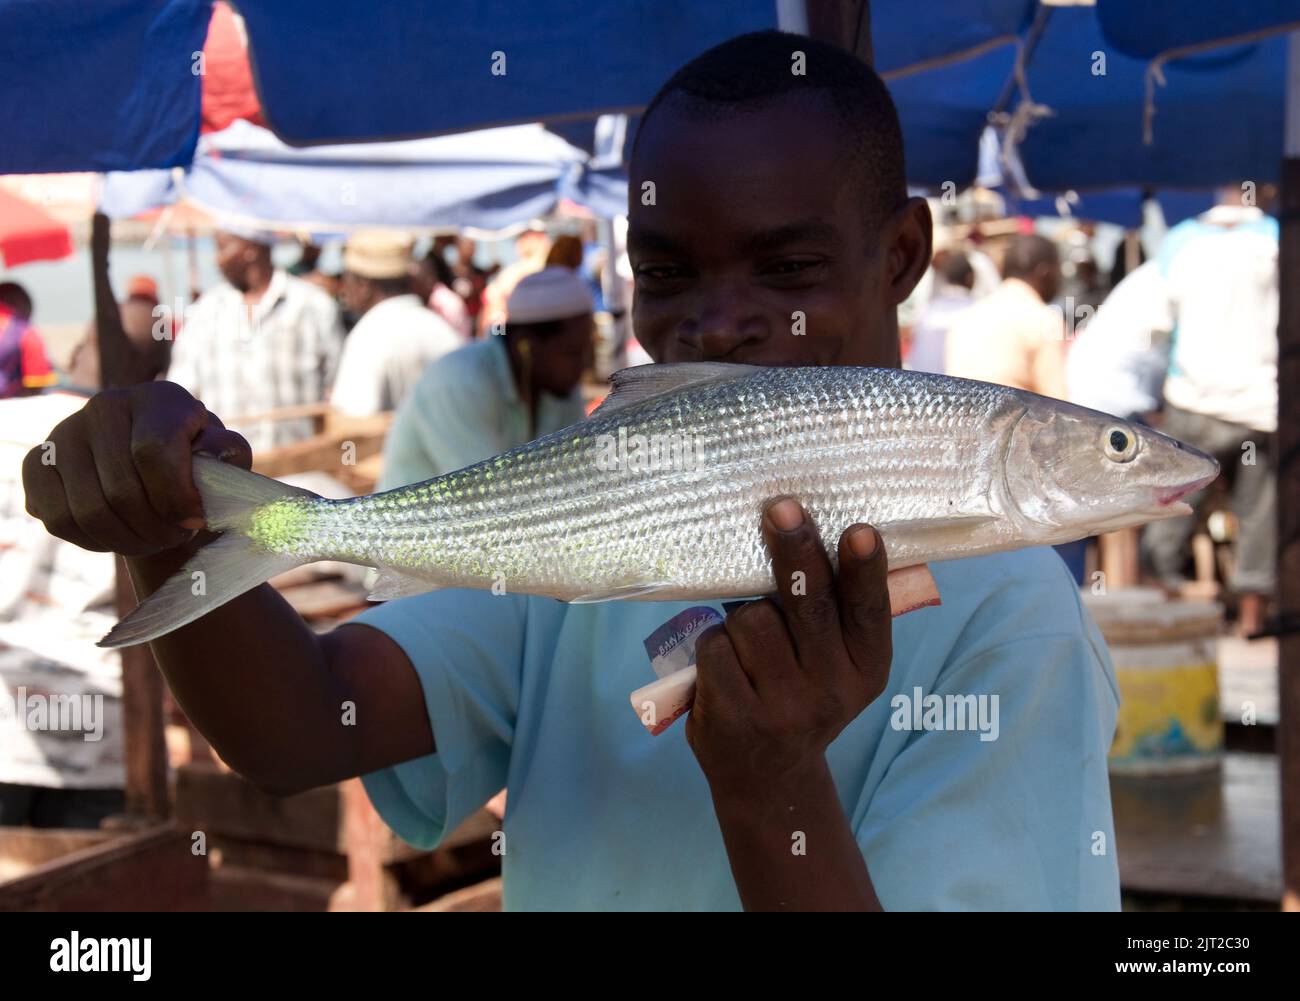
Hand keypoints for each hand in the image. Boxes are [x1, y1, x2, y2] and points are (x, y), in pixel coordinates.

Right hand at [23, 381, 250, 556]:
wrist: (160, 476)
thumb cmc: (201, 468)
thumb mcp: (227, 459)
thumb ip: (228, 453)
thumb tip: (210, 453)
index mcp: (158, 399)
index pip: (154, 452)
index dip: (177, 498)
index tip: (196, 519)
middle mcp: (105, 406)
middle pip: (121, 490)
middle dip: (156, 528)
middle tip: (176, 535)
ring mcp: (65, 433)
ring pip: (88, 510)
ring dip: (128, 540)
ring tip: (153, 538)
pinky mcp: (37, 464)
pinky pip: (58, 519)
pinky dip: (94, 541)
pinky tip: (120, 533)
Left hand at [686, 497, 892, 798]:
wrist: (769, 778)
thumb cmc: (802, 695)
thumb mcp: (841, 666)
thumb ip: (842, 614)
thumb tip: (832, 531)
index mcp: (865, 667)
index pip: (868, 610)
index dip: (863, 569)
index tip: (858, 531)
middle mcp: (831, 689)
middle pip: (810, 605)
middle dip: (794, 551)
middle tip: (781, 509)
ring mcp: (782, 707)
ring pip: (751, 618)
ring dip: (741, 616)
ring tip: (749, 643)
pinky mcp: (735, 716)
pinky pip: (715, 646)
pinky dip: (714, 645)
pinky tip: (726, 667)